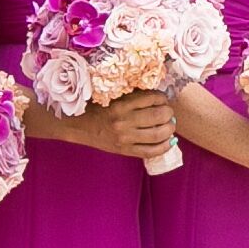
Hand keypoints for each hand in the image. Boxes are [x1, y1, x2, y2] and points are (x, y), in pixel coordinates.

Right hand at [44, 89, 176, 161]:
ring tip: (170, 125)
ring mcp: (125, 137)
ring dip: (169, 129)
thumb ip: (133, 96)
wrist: (78, 126)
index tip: (162, 99)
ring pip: (157, 134)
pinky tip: (169, 142)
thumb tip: (158, 96)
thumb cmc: (97, 107)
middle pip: (158, 116)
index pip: (152, 98)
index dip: (162, 98)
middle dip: (168, 113)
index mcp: (121, 104)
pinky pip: (150, 151)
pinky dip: (164, 147)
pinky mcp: (124, 150)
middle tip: (169, 112)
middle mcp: (124, 121)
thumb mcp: (113, 96)